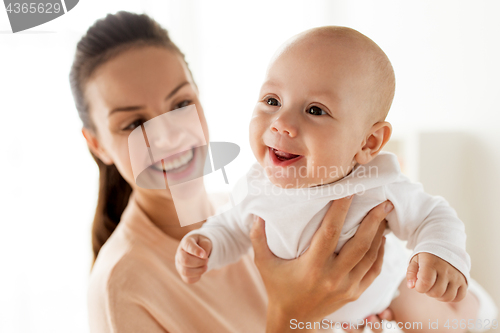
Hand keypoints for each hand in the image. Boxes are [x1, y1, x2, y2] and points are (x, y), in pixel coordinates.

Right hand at [175, 234, 212, 283]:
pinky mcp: (182, 274)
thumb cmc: (201, 244)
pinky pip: (188, 280)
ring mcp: (179, 265)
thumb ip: (205, 246)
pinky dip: (197, 277)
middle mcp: (179, 254)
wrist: (197, 250)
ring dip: (199, 271)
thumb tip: (204, 256)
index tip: (204, 255)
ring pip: (186, 272)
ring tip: (205, 266)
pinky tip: (200, 270)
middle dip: (199, 262)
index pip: (188, 246)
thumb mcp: (205, 241)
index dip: (196, 251)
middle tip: (207, 260)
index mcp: (185, 242)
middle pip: (185, 261)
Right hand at [250, 196, 394, 331]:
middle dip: (373, 220)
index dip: (340, 210)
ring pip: (370, 256)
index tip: (349, 191)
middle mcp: (333, 277)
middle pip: (359, 244)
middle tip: (382, 201)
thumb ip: (258, 238)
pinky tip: (381, 238)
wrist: (293, 320)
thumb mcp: (263, 264)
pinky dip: (379, 253)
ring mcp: (347, 287)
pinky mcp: (355, 293)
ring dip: (379, 233)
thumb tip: (257, 215)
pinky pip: (373, 270)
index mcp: (312, 267)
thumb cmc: (277, 287)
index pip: (330, 232)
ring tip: (384, 214)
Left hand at [406, 252, 466, 301]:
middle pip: (436, 292)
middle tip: (427, 284)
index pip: (425, 283)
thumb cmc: (427, 257)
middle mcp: (446, 269)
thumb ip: (411, 273)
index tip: (419, 283)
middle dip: (428, 292)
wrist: (445, 248)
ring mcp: (456, 275)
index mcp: (431, 263)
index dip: (419, 287)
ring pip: (448, 297)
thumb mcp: (415, 260)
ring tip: (435, 287)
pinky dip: (451, 298)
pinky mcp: (464, 280)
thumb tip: (411, 286)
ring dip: (439, 296)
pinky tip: (445, 290)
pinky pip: (459, 297)